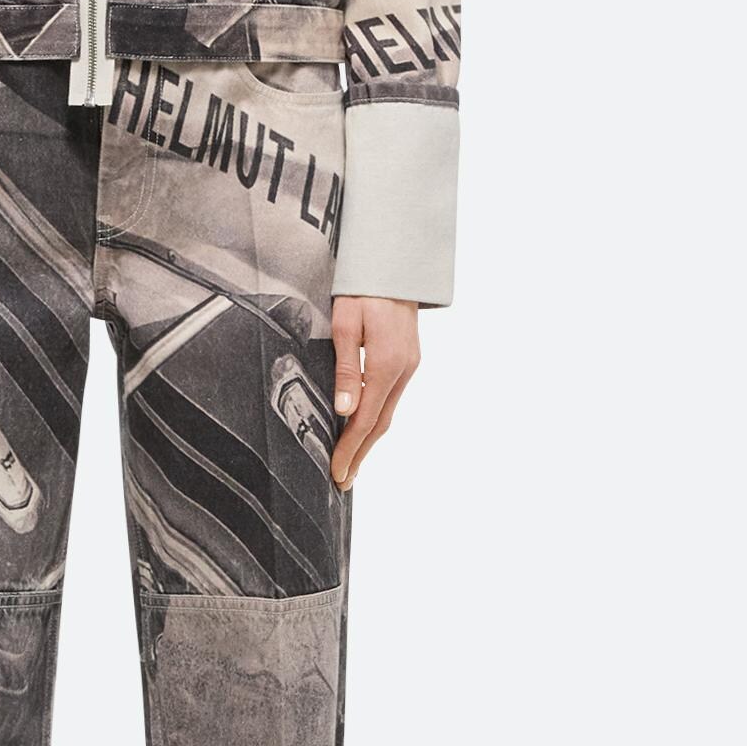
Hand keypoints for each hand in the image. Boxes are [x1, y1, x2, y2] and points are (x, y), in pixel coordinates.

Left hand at [328, 295, 420, 489]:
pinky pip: (391, 397)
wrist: (394, 265)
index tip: (337, 472)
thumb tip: (345, 411)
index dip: (350, 449)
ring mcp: (409, 365)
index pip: (365, 419)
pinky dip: (377, 419)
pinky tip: (364, 427)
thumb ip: (345, 369)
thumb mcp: (344, 324)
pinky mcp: (408, 360)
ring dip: (369, 439)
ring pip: (388, 412)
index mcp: (385, 363)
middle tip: (343, 480)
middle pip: (380, 423)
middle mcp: (402, 369)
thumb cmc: (363, 289)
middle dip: (360, 454)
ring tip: (351, 462)